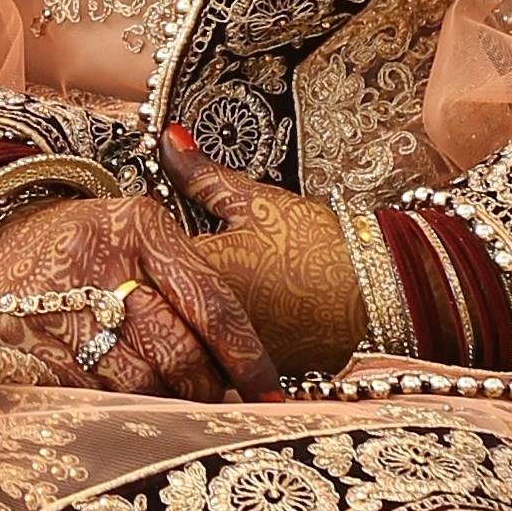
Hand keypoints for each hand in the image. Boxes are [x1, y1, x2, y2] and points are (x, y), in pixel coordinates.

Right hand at [0, 183, 276, 399]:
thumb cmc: (92, 239)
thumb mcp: (143, 226)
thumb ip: (196, 274)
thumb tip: (253, 350)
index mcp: (140, 227)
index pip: (212, 303)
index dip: (246, 357)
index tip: (269, 392)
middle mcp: (101, 263)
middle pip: (178, 350)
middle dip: (208, 388)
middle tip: (222, 402)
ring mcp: (60, 307)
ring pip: (138, 382)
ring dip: (168, 405)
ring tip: (182, 408)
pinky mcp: (30, 344)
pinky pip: (93, 394)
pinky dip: (122, 409)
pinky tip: (136, 411)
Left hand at [154, 129, 369, 374]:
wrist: (377, 293)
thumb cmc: (320, 245)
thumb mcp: (258, 201)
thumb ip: (203, 175)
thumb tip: (169, 139)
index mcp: (203, 269)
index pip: (142, 262)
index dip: (135, 251)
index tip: (134, 241)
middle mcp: (208, 317)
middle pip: (153, 308)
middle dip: (144, 292)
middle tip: (142, 275)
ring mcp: (227, 350)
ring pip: (179, 340)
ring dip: (172, 324)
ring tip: (176, 305)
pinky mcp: (249, 371)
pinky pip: (208, 361)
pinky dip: (202, 347)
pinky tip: (210, 330)